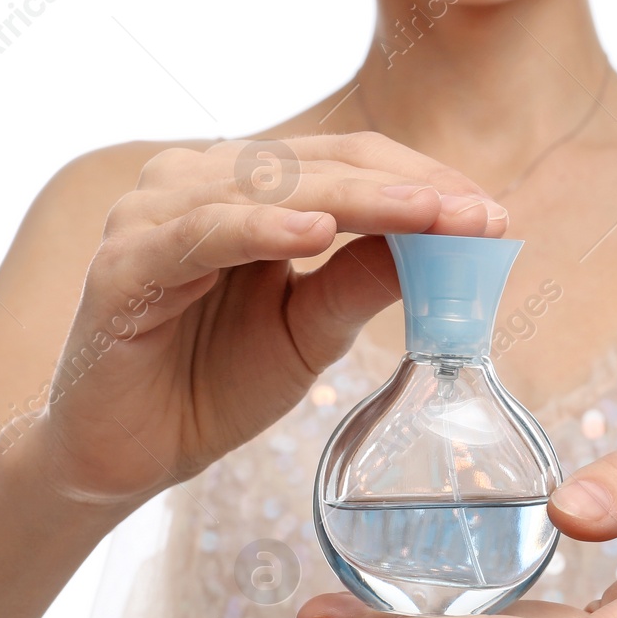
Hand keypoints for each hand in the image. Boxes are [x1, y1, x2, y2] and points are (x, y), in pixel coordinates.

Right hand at [20, 133, 505, 506]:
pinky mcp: (122, 264)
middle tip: (480, 216)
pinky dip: (260, 230)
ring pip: (271, 189)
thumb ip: (364, 280)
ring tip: (432, 218)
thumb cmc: (214, 383)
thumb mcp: (311, 331)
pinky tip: (317, 232)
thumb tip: (450, 240)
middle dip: (409, 191)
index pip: (348, 162)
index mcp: (244, 188)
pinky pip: (201, 235)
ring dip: (359, 201)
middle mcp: (196, 182)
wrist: (128, 456)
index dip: (422, 181)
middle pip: (320, 165)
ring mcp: (153, 215)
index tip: (494, 214)